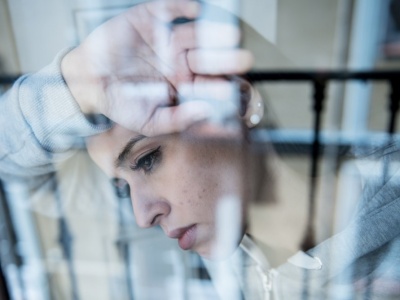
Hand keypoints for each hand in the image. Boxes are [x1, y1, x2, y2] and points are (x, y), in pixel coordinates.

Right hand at [61, 0, 252, 135]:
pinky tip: (196, 10)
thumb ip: (177, 120)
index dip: (220, 86)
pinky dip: (182, 7)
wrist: (88, 81)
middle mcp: (178, 61)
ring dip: (211, 34)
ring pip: (194, 35)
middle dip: (225, 59)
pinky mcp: (149, 20)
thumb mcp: (148, 121)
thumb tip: (205, 113)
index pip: (206, 84)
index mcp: (181, 85)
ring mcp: (165, 40)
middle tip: (244, 60)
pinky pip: (169, 10)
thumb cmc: (120, 103)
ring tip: (230, 35)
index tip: (232, 90)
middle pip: (207, 59)